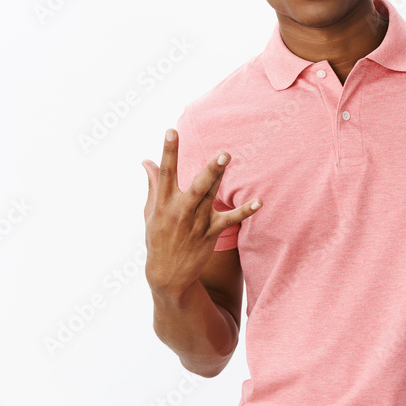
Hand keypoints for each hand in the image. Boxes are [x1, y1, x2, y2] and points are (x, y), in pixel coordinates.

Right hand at [141, 128, 260, 299]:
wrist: (167, 274)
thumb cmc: (158, 238)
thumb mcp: (150, 211)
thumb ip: (152, 184)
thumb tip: (146, 161)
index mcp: (163, 203)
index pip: (165, 173)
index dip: (168, 152)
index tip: (172, 131)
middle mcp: (180, 211)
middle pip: (196, 186)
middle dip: (209, 170)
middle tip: (223, 153)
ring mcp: (196, 223)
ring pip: (211, 197)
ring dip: (221, 179)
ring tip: (229, 159)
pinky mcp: (210, 234)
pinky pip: (229, 220)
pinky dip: (244, 211)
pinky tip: (259, 202)